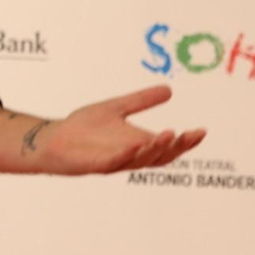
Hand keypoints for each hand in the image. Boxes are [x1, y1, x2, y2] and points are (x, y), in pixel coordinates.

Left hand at [33, 85, 205, 174]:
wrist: (53, 138)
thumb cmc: (84, 128)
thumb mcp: (116, 108)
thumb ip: (140, 101)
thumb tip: (169, 89)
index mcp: (138, 144)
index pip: (168, 147)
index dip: (186, 142)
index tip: (201, 131)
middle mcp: (130, 155)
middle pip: (160, 157)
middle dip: (176, 147)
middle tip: (188, 135)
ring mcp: (113, 162)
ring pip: (140, 161)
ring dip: (154, 149)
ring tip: (166, 134)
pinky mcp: (95, 165)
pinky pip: (113, 162)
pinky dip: (125, 155)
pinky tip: (135, 145)